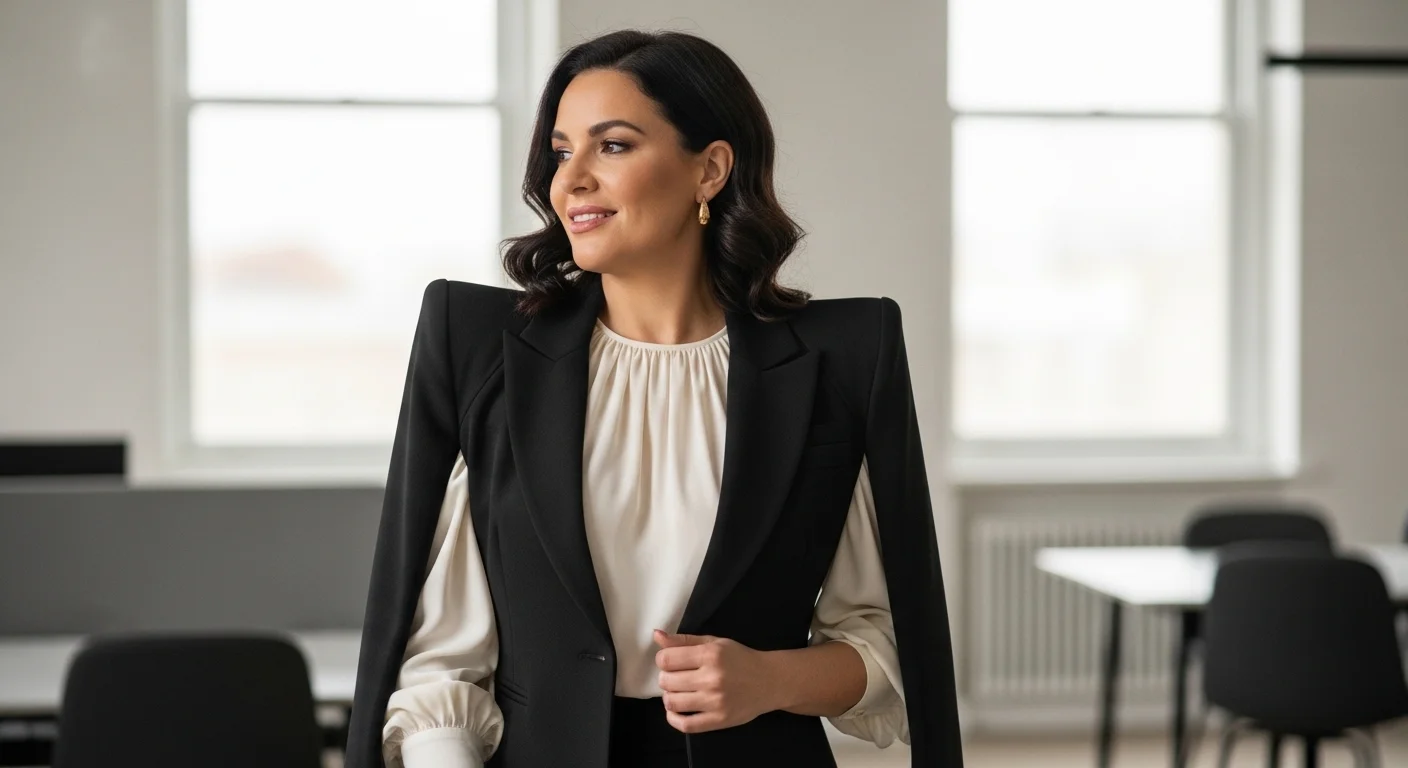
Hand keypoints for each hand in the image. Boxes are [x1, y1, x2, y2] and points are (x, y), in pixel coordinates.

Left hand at [652, 629, 779, 733]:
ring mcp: (715, 701)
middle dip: (666, 678)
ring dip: (668, 697)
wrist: (770, 681)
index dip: (663, 660)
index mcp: (710, 655)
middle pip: (667, 681)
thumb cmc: (740, 659)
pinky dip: (673, 719)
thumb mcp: (715, 643)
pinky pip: (685, 725)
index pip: (666, 659)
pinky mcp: (719, 720)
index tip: (670, 662)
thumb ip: (684, 640)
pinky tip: (676, 711)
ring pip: (672, 703)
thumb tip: (656, 635)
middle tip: (676, 677)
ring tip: (677, 692)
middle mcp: (712, 678)